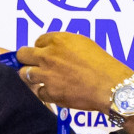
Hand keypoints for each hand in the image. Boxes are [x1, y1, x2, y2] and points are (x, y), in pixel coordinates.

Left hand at [13, 32, 133, 113]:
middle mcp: (48, 56)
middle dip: (26, 59)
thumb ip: (65, 45)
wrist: (110, 86)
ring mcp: (47, 75)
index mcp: (58, 40)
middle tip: (32, 65)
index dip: (41, 49)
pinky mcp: (50, 92)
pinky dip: (46, 93)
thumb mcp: (84, 44)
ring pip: (25, 74)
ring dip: (32, 76)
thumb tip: (56, 49)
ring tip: (43, 80)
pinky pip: (39, 92)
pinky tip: (56, 92)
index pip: (38, 41)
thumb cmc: (103, 65)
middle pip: (23, 55)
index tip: (46, 54)